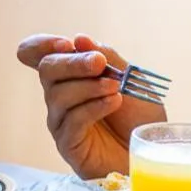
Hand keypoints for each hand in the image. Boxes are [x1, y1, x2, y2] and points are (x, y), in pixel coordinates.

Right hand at [17, 33, 164, 177]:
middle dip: (73, 63)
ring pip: (58, 95)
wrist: (153, 150)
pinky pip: (72, 121)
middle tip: (99, 63)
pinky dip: (93, 107)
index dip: (43, 45)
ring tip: (115, 88)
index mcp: (70, 75)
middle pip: (47, 70)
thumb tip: (80, 39)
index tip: (67, 44)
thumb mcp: (131, 78)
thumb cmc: (139, 116)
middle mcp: (59, 96)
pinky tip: (113, 102)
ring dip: (89, 87)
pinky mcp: (68, 144)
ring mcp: (61, 121)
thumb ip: (108, 57)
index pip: (37, 54)